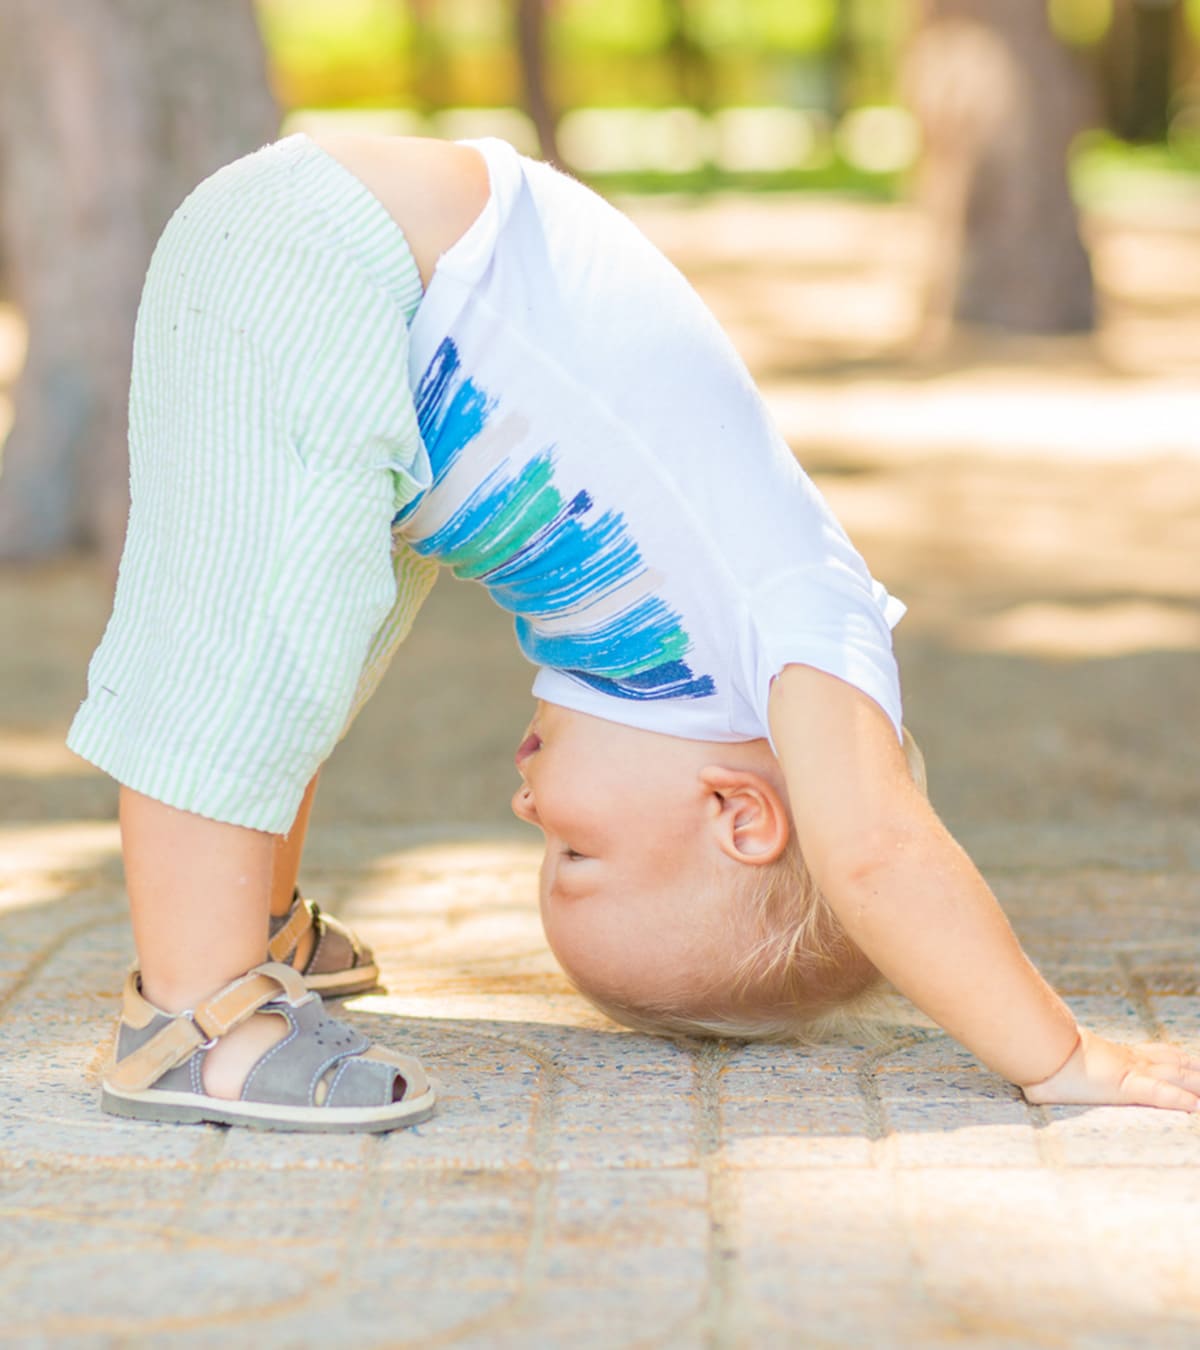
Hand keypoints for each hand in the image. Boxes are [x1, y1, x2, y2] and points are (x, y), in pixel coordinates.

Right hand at [1021, 1028, 1199, 1111]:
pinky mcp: (1126, 1085)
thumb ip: (1057, 1075)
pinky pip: (1160, 1093)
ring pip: (1175, 1076)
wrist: (1037, 1049)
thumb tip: (1038, 1083)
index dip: (1175, 1058)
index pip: (1153, 1054)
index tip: (1190, 1059)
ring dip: (1197, 1082)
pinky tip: (1195, 1106)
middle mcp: (1128, 1060)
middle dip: (1195, 1070)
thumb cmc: (1041, 1058)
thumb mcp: (1058, 1065)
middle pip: (1173, 1063)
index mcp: (1115, 1055)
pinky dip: (1180, 1099)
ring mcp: (1129, 1071)